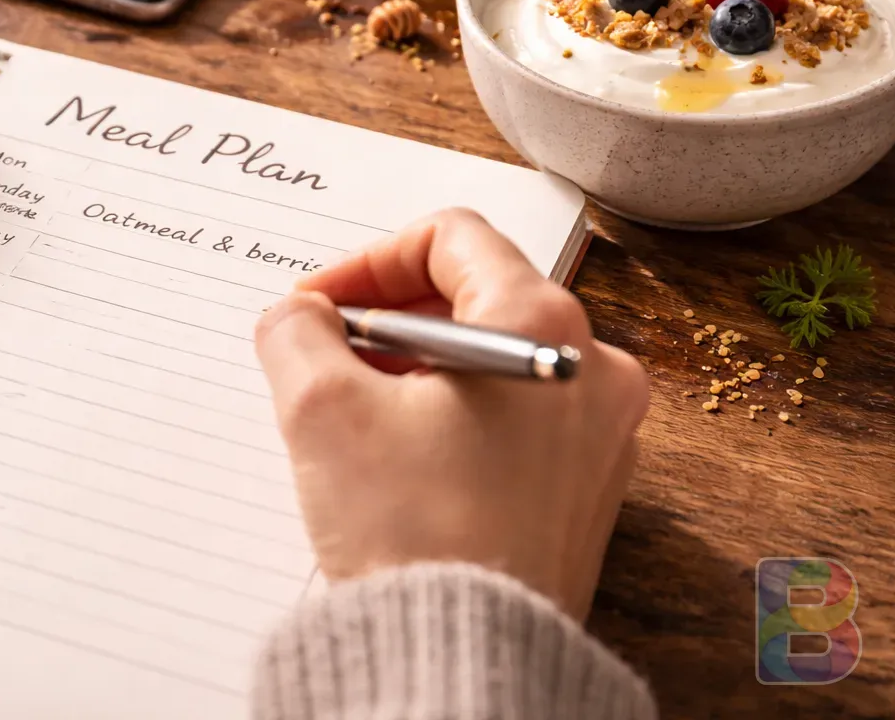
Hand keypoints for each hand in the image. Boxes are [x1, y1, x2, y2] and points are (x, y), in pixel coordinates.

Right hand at [254, 208, 647, 618]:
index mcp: (541, 325)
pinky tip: (400, 458)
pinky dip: (452, 415)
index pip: (450, 236)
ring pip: (493, 357)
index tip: (321, 306)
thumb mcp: (322, 409)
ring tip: (356, 413)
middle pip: (475, 295)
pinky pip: (515, 416)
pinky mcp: (584, 487)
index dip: (368, 261)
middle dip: (388, 319)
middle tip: (329, 357)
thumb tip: (299, 316)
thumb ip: (297, 331)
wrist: (465, 657)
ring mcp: (597, 433)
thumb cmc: (413, 536)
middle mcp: (590, 369)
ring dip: (416, 368)